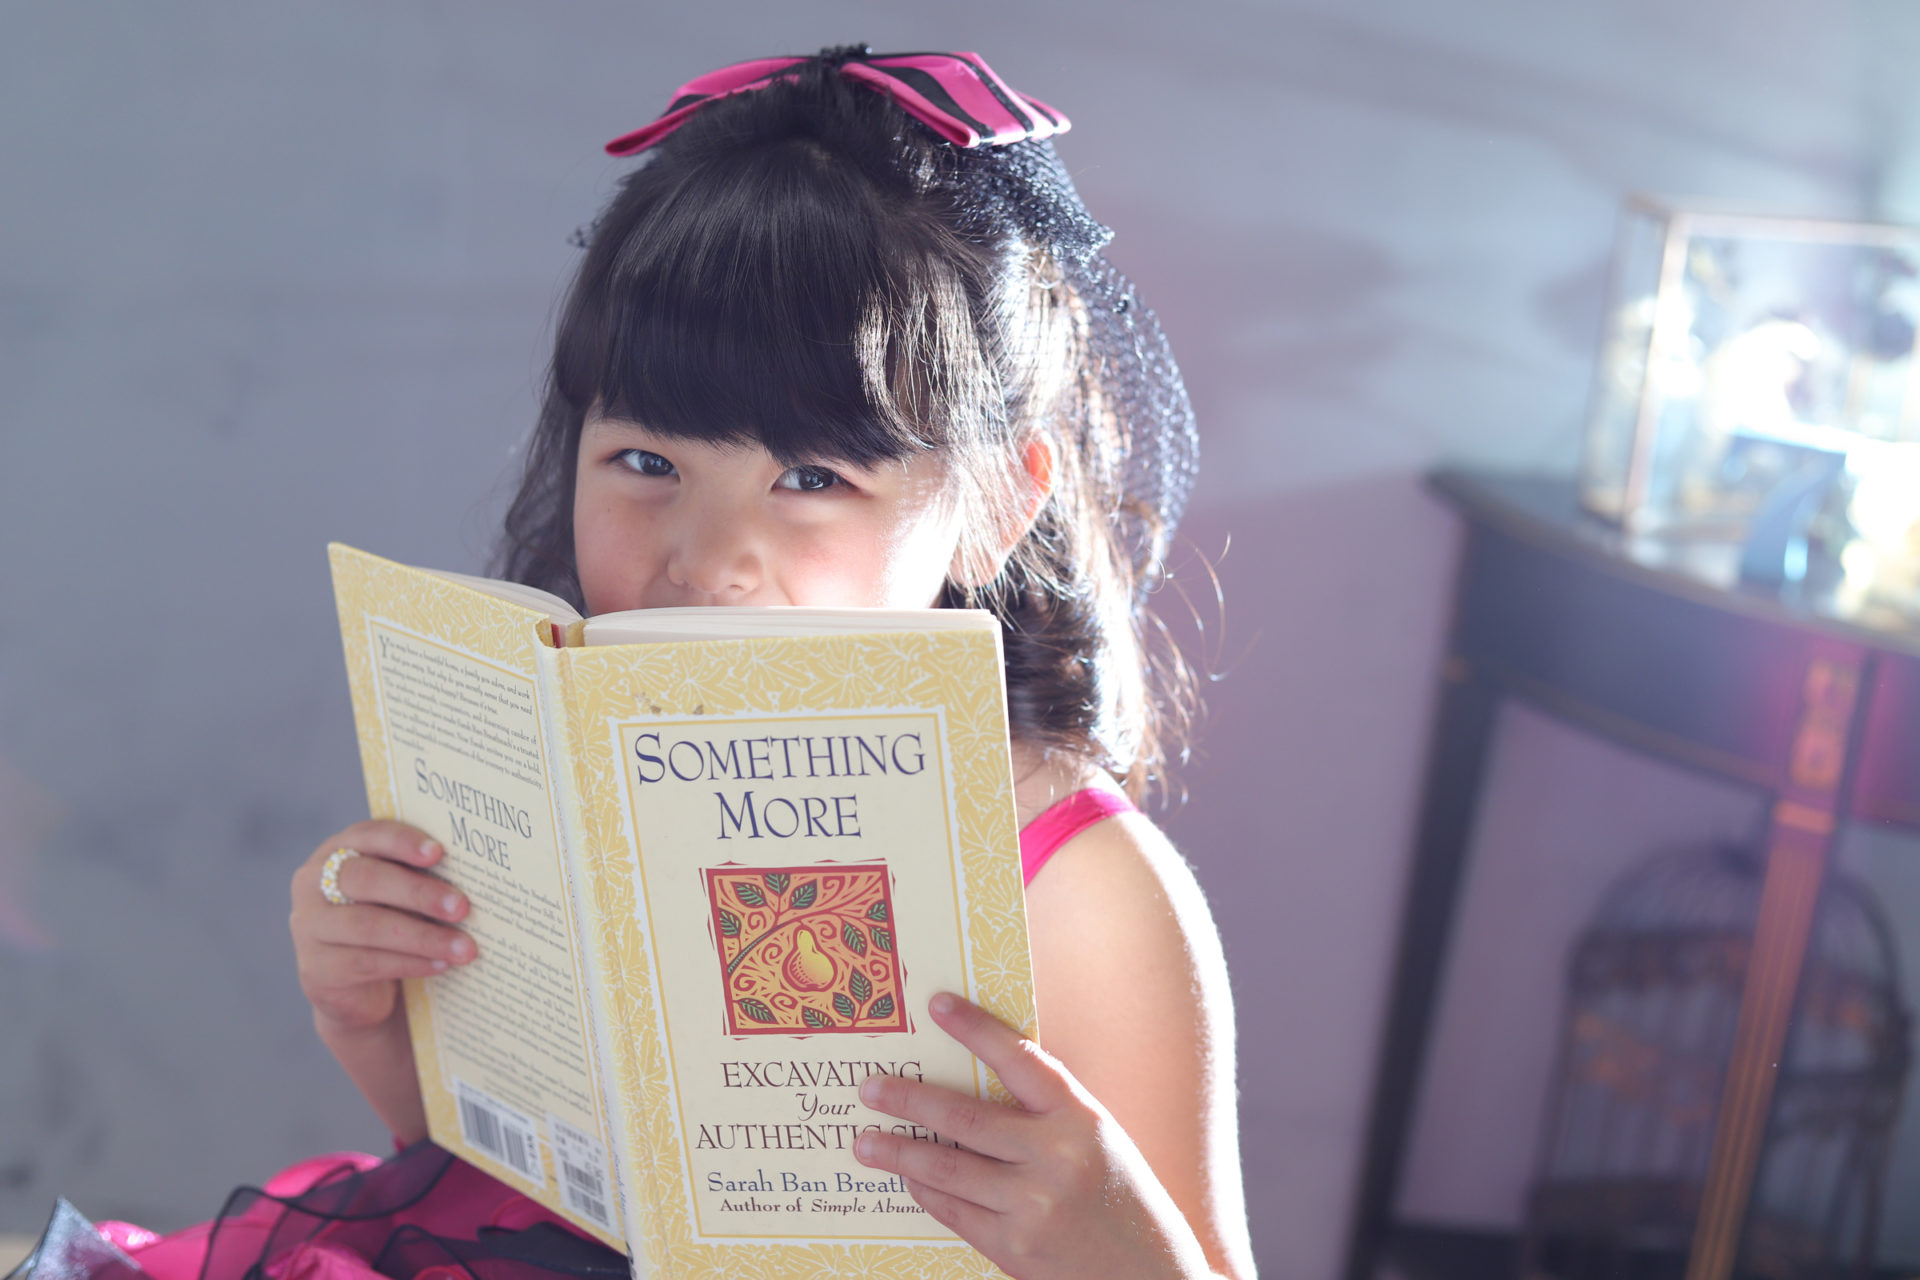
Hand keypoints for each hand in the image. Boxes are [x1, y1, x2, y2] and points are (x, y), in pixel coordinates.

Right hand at [289, 820, 476, 1034]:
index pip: (367, 835)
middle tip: (463, 908)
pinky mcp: (315, 969)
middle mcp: (313, 884)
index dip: (402, 841)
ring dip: (424, 937)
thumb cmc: (389, 923)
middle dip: (419, 892)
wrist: (358, 989)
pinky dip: (411, 963)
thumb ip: (420, 877)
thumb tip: (476, 874)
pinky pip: (366, 963)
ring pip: (368, 926)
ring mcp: (308, 927)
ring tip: (465, 947)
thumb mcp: (399, 896)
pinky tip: (442, 965)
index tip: (439, 852)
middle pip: (366, 879)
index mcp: (337, 851)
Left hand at [853, 993, 1216, 1279]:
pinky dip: (924, 1189)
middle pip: (964, 1119)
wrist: (1148, 1274)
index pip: (1019, 1059)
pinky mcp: (1012, 1246)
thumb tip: (971, 1077)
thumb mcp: (1097, 1138)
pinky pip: (953, 1209)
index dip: (976, 1029)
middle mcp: (1055, 1158)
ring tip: (863, 1141)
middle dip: (909, 1100)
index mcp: (1080, 1117)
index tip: (937, 1005)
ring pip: (946, 1168)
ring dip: (898, 1152)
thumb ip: (1045, 1112)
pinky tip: (906, 1176)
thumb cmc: (1120, 1196)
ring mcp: (1031, 1205)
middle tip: (869, 1088)